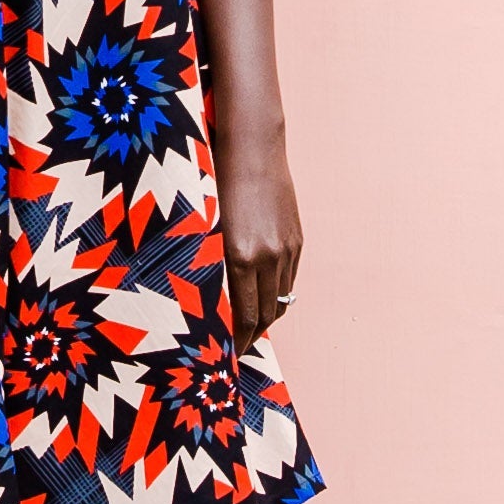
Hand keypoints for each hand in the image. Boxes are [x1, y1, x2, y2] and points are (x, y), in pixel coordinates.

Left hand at [211, 113, 302, 355]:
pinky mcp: (297, 239)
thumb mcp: (205, 228)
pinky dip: (276, 295)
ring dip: (265, 317)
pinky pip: (289, 280)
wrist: (252, 148)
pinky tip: (263, 296)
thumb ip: (210, 265)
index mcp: (239, 258)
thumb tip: (209, 301)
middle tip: (235, 347)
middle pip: (265, 316)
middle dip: (250, 336)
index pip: (242, 317)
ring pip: (280, 301)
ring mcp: (286, 249)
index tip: (226, 355)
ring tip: (248, 326)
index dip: (236, 341)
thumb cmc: (215, 183)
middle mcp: (267, 258)